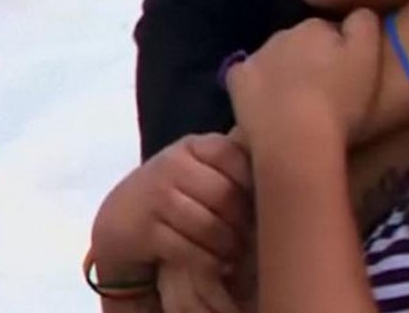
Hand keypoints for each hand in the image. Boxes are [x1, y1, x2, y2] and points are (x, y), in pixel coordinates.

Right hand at [90, 134, 251, 309]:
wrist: (122, 219)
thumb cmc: (177, 193)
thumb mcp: (202, 170)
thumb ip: (234, 167)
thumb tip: (286, 179)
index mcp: (195, 146)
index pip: (236, 157)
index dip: (255, 184)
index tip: (262, 204)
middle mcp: (172, 165)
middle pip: (225, 195)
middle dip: (244, 222)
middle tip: (252, 237)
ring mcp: (155, 196)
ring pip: (209, 225)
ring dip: (228, 245)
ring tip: (237, 251)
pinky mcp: (143, 230)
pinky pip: (188, 249)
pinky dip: (208, 261)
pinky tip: (217, 262)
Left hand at [225, 10, 382, 146]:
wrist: (297, 140)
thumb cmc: (340, 101)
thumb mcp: (369, 56)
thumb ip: (364, 24)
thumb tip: (356, 12)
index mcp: (315, 26)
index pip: (329, 32)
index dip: (338, 53)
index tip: (344, 76)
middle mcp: (282, 34)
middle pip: (299, 43)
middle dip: (309, 60)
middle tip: (322, 92)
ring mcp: (256, 57)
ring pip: (273, 58)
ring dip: (283, 72)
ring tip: (296, 103)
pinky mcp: (236, 80)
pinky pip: (246, 76)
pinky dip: (255, 85)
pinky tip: (267, 104)